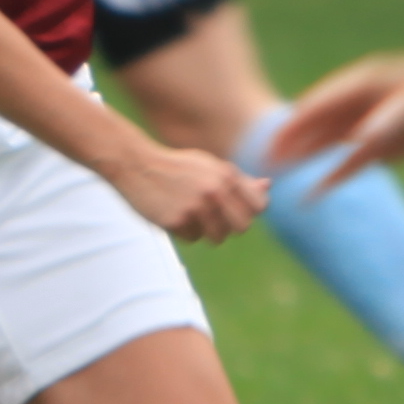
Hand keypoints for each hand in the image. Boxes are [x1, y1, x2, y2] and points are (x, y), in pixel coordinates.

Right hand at [106, 136, 269, 247]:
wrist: (137, 165)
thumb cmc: (178, 167)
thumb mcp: (209, 166)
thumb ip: (239, 180)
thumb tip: (267, 187)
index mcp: (226, 175)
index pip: (258, 207)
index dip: (249, 212)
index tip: (235, 210)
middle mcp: (214, 191)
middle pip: (241, 228)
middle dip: (230, 226)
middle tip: (213, 218)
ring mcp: (195, 207)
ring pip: (217, 237)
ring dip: (206, 230)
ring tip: (191, 214)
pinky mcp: (176, 221)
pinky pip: (192, 238)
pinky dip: (185, 231)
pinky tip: (173, 214)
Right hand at [263, 53, 403, 179]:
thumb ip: (387, 121)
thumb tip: (361, 139)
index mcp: (358, 85)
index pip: (316, 106)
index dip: (292, 126)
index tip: (271, 144)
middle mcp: (357, 105)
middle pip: (314, 127)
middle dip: (288, 145)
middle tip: (261, 167)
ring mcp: (368, 126)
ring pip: (326, 146)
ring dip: (302, 161)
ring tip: (275, 179)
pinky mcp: (383, 147)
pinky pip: (349, 165)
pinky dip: (330, 178)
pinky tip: (312, 197)